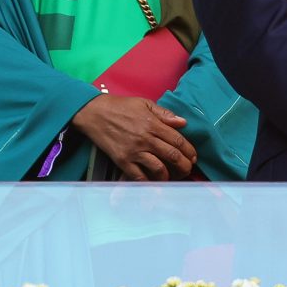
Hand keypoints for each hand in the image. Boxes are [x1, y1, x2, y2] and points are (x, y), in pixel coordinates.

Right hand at [70, 94, 195, 180]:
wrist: (93, 113)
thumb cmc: (119, 106)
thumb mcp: (143, 103)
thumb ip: (164, 113)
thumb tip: (183, 122)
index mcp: (152, 124)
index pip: (177, 140)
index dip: (189, 150)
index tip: (193, 157)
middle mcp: (145, 139)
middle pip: (173, 156)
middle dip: (185, 165)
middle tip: (187, 169)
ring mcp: (134, 151)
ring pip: (159, 168)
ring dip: (169, 175)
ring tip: (172, 176)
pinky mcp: (122, 161)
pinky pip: (140, 176)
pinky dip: (149, 182)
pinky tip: (154, 182)